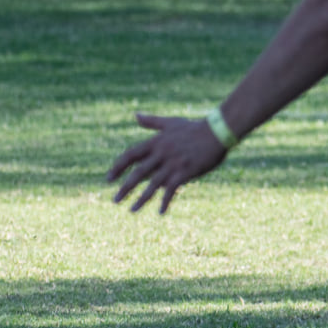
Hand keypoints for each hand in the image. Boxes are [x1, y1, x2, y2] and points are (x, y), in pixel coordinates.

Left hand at [106, 113, 229, 213]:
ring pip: (152, 184)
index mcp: (156, 142)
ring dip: (141, 198)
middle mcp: (161, 153)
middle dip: (125, 188)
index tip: (108, 179)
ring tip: (132, 210)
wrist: (218, 130)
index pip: (130, 155)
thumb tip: (135, 115)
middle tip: (115, 200)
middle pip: (138, 173)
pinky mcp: (185, 172)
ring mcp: (173, 163)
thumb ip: (152, 122)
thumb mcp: (171, 123)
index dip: (118, 167)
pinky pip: (172, 189)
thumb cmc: (195, 127)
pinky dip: (165, 201)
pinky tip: (160, 212)